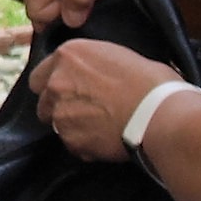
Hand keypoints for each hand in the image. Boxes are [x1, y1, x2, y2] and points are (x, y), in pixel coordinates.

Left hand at [36, 40, 183, 161]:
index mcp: (68, 55)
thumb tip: (90, 74)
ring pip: (57, 124)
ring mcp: (61, 113)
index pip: (40, 74)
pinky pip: (73, 144)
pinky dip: (85, 145)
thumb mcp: (117, 55)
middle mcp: (56, 82)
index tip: (68, 91)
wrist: (160, 113)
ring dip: (73, 126)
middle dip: (59, 106)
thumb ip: (90, 65)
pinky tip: (106, 139)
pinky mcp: (71, 139)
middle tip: (85, 110)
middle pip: (44, 101)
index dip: (53, 84)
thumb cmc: (150, 81)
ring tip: (100, 127)